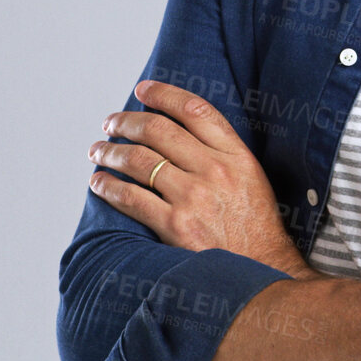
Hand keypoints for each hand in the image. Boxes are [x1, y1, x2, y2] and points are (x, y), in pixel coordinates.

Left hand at [88, 79, 316, 278]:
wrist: (263, 271)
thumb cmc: (255, 225)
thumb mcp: (252, 178)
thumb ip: (221, 153)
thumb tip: (178, 131)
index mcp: (236, 154)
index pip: (194, 110)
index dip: (164, 94)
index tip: (143, 90)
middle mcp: (215, 170)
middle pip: (158, 130)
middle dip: (126, 122)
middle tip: (110, 123)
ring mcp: (194, 198)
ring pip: (139, 160)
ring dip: (110, 152)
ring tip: (98, 151)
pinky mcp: (176, 227)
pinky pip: (131, 198)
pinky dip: (109, 186)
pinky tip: (99, 182)